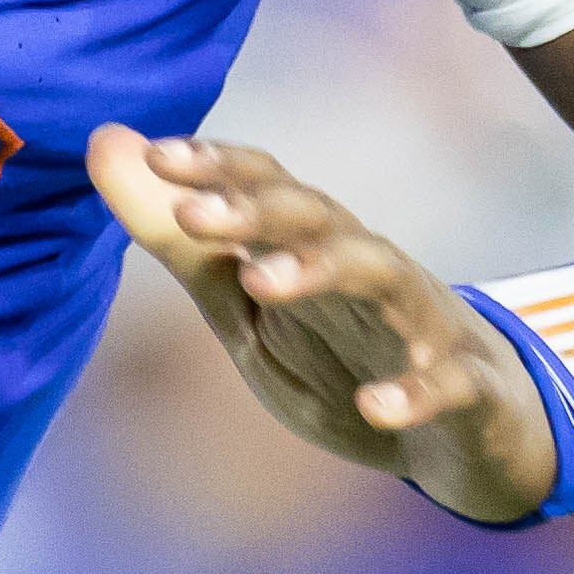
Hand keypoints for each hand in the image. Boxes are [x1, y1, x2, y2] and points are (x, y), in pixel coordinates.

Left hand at [85, 129, 557, 524]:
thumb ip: (180, 241)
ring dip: (322, 270)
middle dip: (256, 209)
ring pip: (381, 275)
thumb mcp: (247, 308)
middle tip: (191, 216)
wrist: (463, 431)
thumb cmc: (343, 354)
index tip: (156, 156)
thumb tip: (104, 141)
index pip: (270, 186)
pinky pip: (448, 381)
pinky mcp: (468, 386)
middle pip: (317, 218)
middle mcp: (369, 268)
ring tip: (262, 281)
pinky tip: (376, 407)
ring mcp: (423, 324)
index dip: (219, 167)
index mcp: (314, 248)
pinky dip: (416, 391)